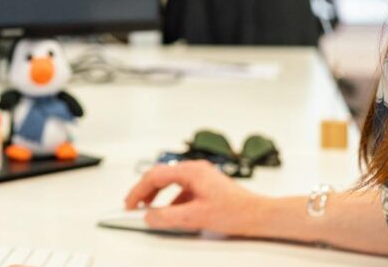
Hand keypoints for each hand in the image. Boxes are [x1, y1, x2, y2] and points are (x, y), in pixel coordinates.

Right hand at [122, 160, 268, 235]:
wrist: (258, 215)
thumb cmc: (236, 211)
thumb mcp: (196, 217)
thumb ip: (168, 216)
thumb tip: (149, 216)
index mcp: (191, 171)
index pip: (154, 176)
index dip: (138, 191)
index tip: (129, 204)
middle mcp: (195, 170)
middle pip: (160, 176)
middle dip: (145, 192)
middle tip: (134, 206)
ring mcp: (201, 177)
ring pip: (170, 183)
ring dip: (157, 196)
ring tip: (150, 210)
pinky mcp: (206, 186)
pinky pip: (181, 190)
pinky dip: (171, 200)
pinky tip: (172, 213)